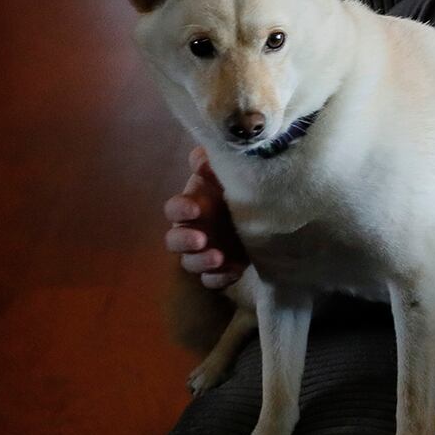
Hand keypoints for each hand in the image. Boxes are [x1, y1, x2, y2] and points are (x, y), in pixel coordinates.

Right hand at [163, 147, 247, 288]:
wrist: (260, 214)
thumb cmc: (234, 191)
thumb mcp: (224, 175)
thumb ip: (210, 165)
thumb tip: (202, 154)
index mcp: (191, 207)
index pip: (174, 209)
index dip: (180, 209)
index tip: (195, 208)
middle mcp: (192, 231)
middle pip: (174, 240)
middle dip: (185, 240)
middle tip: (200, 239)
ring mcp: (204, 252)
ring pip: (191, 263)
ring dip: (202, 262)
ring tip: (218, 258)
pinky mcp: (219, 269)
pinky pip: (213, 280)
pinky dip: (220, 277)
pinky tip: (235, 271)